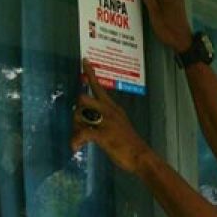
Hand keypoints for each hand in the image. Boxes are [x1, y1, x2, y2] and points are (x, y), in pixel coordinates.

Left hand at [71, 59, 151, 173]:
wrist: (141, 157)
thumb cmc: (130, 144)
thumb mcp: (118, 127)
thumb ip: (105, 120)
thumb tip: (90, 121)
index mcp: (113, 108)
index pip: (99, 86)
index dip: (90, 73)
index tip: (84, 59)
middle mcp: (109, 111)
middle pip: (83, 98)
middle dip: (75, 112)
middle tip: (78, 127)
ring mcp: (106, 122)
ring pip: (79, 114)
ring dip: (75, 127)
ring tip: (79, 140)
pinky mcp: (103, 135)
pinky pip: (82, 133)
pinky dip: (75, 140)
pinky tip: (75, 147)